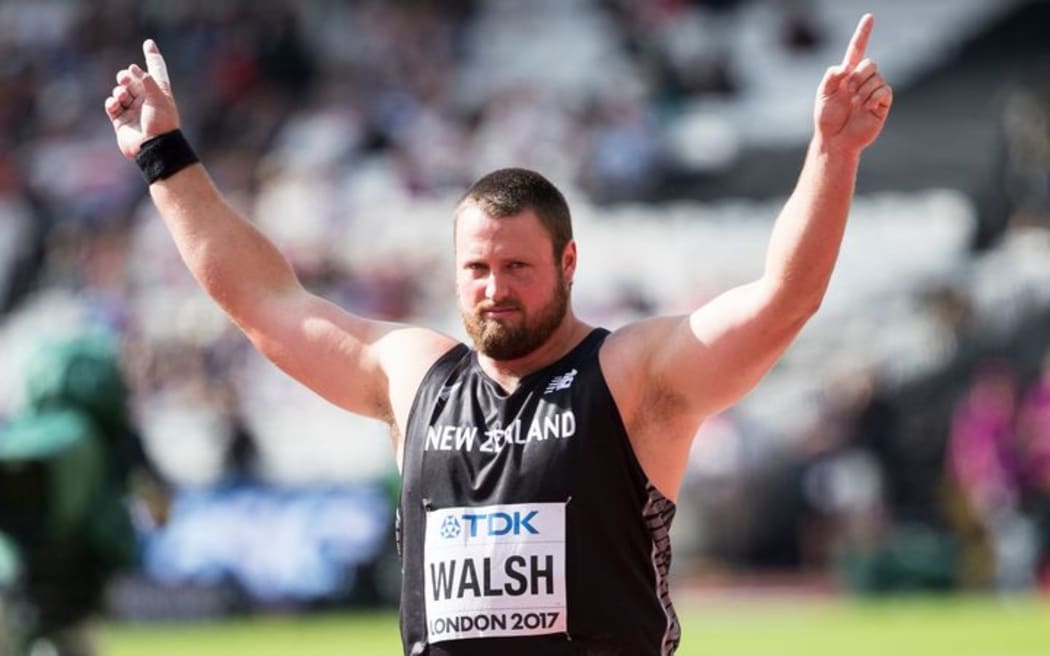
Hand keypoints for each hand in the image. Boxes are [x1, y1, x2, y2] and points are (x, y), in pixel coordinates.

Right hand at [104, 40, 180, 159]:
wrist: (154, 148)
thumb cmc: (161, 123)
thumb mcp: (159, 99)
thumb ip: (146, 81)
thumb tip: (131, 68)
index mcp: (160, 92)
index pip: (155, 70)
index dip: (152, 56)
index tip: (149, 43)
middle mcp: (146, 100)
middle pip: (132, 80)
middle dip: (126, 77)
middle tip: (124, 79)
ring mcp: (133, 110)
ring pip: (120, 92)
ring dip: (119, 91)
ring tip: (123, 96)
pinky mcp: (121, 120)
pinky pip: (112, 106)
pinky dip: (111, 102)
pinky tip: (115, 104)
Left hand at [814, 14, 892, 152]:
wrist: (835, 140)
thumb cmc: (827, 119)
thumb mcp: (823, 95)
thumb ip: (831, 77)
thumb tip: (845, 66)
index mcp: (847, 75)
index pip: (857, 49)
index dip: (863, 33)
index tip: (869, 17)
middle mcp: (863, 80)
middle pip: (870, 63)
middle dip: (858, 76)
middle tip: (848, 92)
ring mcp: (873, 91)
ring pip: (877, 77)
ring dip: (863, 90)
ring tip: (855, 104)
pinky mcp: (882, 103)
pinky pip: (884, 90)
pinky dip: (874, 97)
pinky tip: (867, 107)